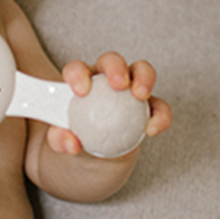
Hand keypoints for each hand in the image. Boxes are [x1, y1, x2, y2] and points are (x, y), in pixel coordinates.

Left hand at [48, 53, 171, 155]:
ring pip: (141, 71)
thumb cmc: (76, 138)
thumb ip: (60, 140)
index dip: (78, 74)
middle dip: (115, 66)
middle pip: (111, 60)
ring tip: (140, 95)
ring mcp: (128, 90)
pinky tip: (152, 128)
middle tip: (118, 84)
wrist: (95, 158)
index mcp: (81, 82)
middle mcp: (104, 80)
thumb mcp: (61, 140)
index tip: (81, 91)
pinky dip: (159, 115)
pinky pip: (158, 106)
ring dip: (144, 78)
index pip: (77, 69)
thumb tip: (71, 143)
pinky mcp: (147, 108)